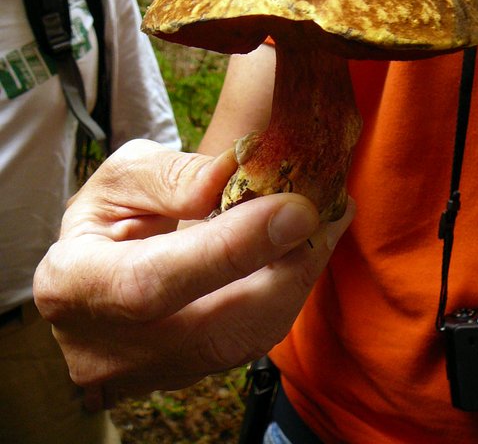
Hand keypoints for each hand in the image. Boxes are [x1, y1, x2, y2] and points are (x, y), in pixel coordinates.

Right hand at [33, 139, 354, 408]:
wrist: (98, 273)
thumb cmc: (106, 217)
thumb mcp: (121, 178)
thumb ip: (172, 176)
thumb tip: (233, 175)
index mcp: (74, 285)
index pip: (154, 282)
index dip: (229, 250)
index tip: (293, 209)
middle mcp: (107, 349)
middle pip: (213, 330)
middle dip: (285, 269)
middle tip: (326, 210)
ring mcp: (150, 375)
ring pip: (242, 342)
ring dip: (296, 279)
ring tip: (326, 222)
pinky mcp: (190, 378)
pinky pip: (250, 342)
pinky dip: (286, 294)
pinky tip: (306, 249)